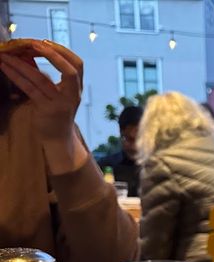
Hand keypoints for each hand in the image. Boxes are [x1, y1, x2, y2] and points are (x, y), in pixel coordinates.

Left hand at [0, 40, 86, 173]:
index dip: (63, 51)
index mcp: (76, 88)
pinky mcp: (47, 110)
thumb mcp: (55, 93)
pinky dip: (16, 75)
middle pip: (70, 71)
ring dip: (21, 63)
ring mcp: (61, 103)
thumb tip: (26, 54)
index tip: (45, 43)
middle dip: (52, 55)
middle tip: (32, 44)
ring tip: (5, 54)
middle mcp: (72, 95)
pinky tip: (4, 67)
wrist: (58, 138)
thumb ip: (45, 75)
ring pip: (42, 79)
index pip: (77, 65)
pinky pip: (30, 89)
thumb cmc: (55, 114)